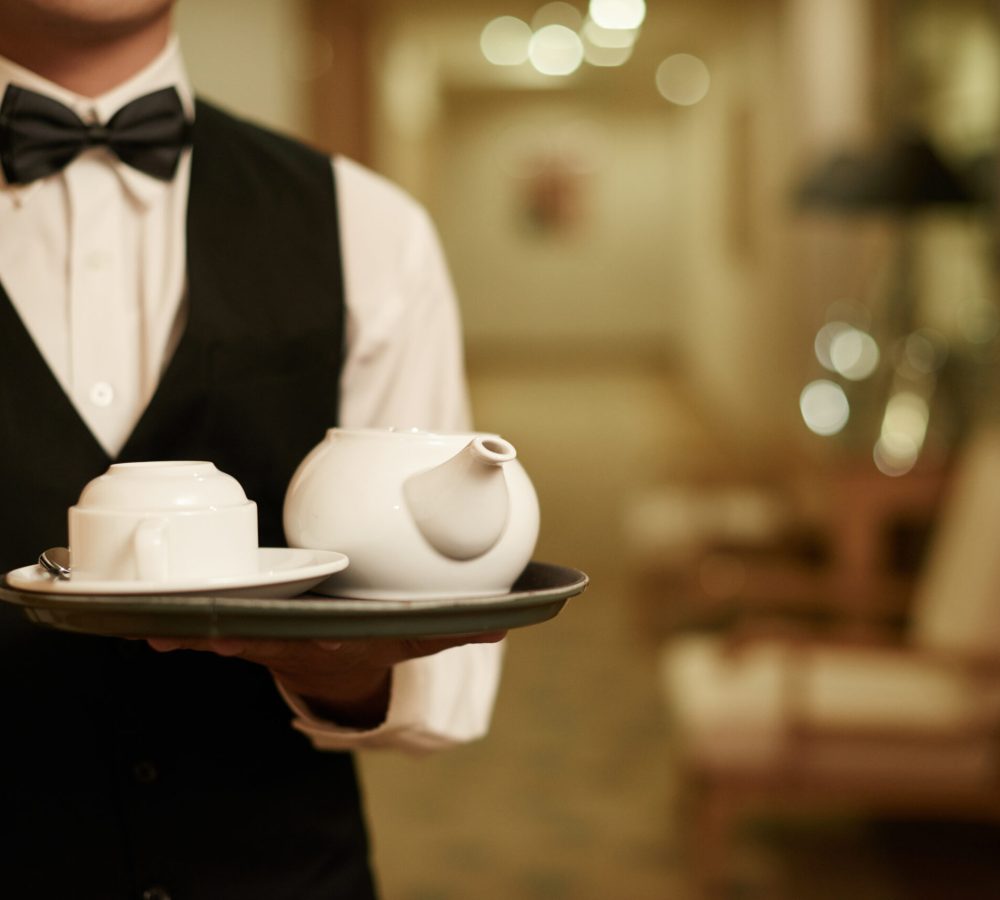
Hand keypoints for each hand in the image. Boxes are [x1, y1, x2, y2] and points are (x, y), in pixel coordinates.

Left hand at [146, 631, 505, 728]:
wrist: (342, 660)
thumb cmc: (375, 637)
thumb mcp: (416, 636)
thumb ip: (456, 625)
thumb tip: (507, 624)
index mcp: (333, 640)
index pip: (302, 641)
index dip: (272, 639)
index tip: (242, 636)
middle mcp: (295, 644)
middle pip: (252, 639)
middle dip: (219, 636)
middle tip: (185, 629)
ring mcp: (265, 643)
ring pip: (222, 638)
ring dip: (190, 634)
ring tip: (156, 629)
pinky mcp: (245, 633)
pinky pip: (210, 634)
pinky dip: (181, 632)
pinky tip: (152, 628)